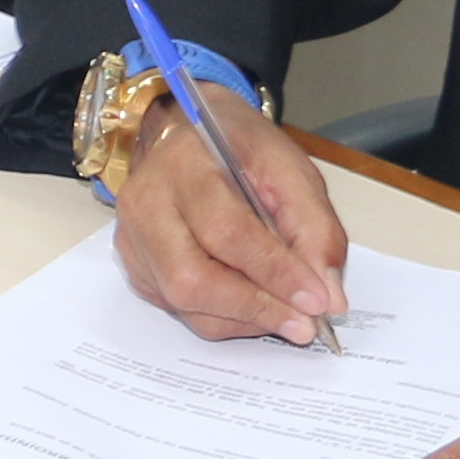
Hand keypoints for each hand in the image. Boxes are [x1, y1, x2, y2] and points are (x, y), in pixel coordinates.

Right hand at [108, 91, 350, 343]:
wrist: (188, 134)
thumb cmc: (241, 150)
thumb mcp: (291, 170)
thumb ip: (315, 230)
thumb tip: (327, 298)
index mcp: (183, 162)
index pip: (227, 231)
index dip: (275, 272)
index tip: (318, 302)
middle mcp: (145, 203)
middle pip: (191, 278)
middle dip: (256, 308)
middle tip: (305, 324)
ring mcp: (132, 238)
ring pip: (183, 302)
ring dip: (243, 319)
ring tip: (285, 313)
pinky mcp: (134, 265)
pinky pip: (178, 309)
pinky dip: (224, 317)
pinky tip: (253, 302)